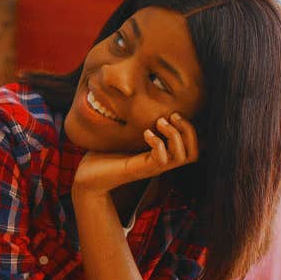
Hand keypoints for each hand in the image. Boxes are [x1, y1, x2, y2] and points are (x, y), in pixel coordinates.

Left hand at [72, 113, 198, 197]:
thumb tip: (138, 102)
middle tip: (171, 117)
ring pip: (182, 157)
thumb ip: (135, 124)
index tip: (174, 114)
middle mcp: (159, 163)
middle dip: (188, 130)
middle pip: (194, 153)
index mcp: (160, 155)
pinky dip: (158, 143)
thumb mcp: (124, 137)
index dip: (190, 130)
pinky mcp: (139, 170)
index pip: (192, 149)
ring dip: (175, 135)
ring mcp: (150, 168)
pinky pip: (161, 159)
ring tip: (159, 123)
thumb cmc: (104, 157)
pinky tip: (146, 133)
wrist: (86, 177)